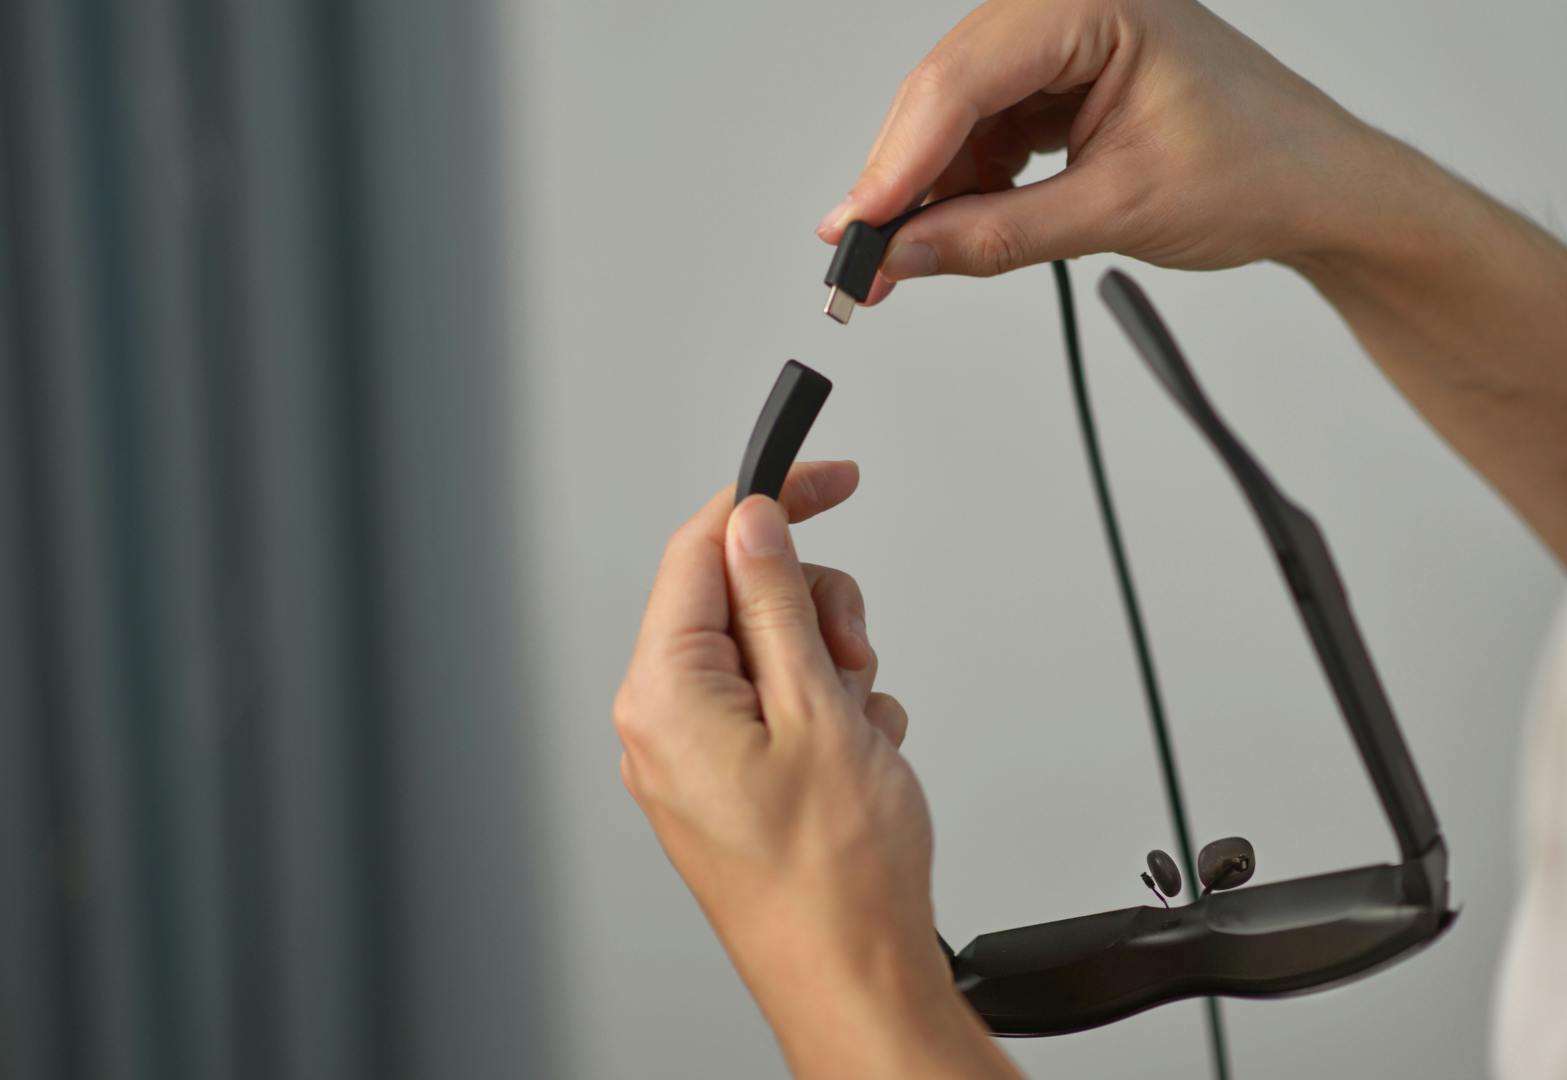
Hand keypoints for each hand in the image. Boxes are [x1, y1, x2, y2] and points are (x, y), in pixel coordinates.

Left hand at [613, 461, 1018, 1076]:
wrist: (851, 975)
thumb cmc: (831, 875)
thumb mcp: (817, 707)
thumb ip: (779, 602)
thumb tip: (753, 525)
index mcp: (664, 693)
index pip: (701, 550)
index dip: (769, 501)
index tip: (828, 478)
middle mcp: (664, 719)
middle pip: (740, 595)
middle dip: (813, 608)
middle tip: (851, 658)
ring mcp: (697, 752)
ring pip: (771, 646)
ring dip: (830, 664)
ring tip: (859, 724)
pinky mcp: (730, 777)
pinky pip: (782, 701)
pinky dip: (832, 709)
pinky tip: (857, 754)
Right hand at [817, 0, 1393, 303]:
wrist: (1322, 188)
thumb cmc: (1262, 170)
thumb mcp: (1120, 211)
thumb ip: (1001, 235)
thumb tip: (906, 254)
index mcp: (1099, 3)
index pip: (968, 75)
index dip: (902, 157)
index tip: (859, 225)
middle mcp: (1074, 6)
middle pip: (949, 87)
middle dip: (903, 175)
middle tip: (859, 254)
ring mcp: (1068, 40)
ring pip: (960, 111)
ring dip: (930, 185)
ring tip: (901, 256)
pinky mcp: (1067, 78)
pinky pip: (990, 126)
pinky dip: (967, 181)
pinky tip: (950, 227)